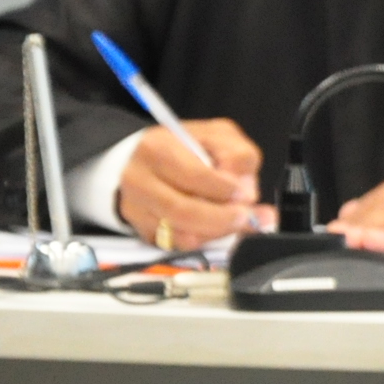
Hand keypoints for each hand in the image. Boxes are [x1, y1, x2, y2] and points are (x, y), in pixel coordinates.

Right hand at [116, 120, 267, 249]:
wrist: (140, 161)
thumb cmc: (184, 147)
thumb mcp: (216, 136)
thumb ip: (236, 155)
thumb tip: (246, 189)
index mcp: (157, 150)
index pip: (193, 175)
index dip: (223, 189)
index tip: (246, 194)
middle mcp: (139, 182)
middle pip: (183, 211)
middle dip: (222, 218)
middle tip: (246, 216)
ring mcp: (137, 211)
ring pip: (181, 235)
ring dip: (218, 233)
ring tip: (241, 224)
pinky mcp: (144, 232)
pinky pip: (179, 247)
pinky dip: (205, 242)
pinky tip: (220, 231)